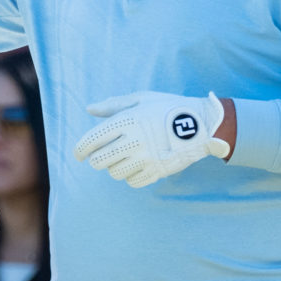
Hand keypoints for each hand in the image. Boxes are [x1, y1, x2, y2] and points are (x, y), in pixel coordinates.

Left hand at [73, 91, 229, 187]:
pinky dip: (131, 176)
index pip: (92, 141)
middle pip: (99, 161)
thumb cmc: (167, 107)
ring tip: (123, 157)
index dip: (80, 149)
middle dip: (97, 159)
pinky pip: (132, 181)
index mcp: (127, 121)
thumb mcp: (140, 98)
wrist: (201, 124)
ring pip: (114, 173)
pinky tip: (136, 165)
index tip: (79, 154)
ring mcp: (146, 158)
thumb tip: (89, 109)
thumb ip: (112, 105)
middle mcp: (134, 141)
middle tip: (102, 155)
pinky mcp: (157, 171)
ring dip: (114, 167)